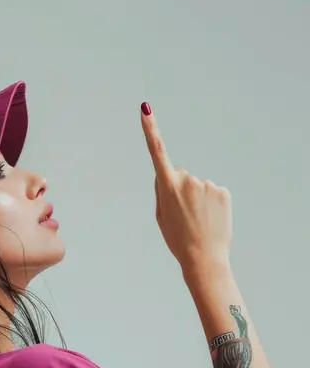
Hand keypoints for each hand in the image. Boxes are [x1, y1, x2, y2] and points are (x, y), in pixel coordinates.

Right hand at [140, 103, 231, 277]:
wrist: (204, 259)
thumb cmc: (178, 240)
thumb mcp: (162, 217)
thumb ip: (161, 191)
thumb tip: (163, 174)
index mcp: (168, 187)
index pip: (157, 152)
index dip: (150, 129)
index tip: (145, 109)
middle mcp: (188, 181)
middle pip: (181, 177)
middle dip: (181, 191)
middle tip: (184, 217)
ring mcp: (207, 185)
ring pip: (198, 187)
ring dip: (197, 201)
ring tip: (198, 222)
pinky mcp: (223, 191)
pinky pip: (213, 193)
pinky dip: (211, 204)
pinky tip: (210, 220)